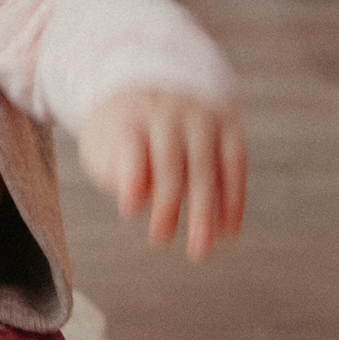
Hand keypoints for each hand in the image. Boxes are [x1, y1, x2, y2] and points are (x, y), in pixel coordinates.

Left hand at [79, 88, 245, 259]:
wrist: (152, 91)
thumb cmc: (121, 133)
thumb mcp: (102, 146)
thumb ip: (114, 170)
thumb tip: (133, 200)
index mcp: (130, 116)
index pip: (132, 147)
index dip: (133, 178)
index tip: (129, 211)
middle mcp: (169, 112)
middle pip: (170, 161)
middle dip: (168, 204)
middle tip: (162, 241)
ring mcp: (202, 117)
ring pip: (207, 166)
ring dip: (207, 210)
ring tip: (201, 247)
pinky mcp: (228, 125)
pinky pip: (235, 164)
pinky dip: (233, 199)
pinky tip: (228, 231)